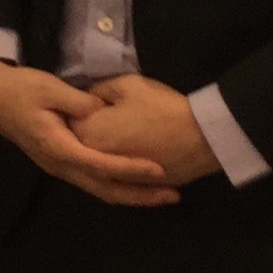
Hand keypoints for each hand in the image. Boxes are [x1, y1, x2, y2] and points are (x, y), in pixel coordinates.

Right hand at [0, 59, 179, 207]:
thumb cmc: (20, 89)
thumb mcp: (50, 89)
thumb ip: (81, 103)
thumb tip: (107, 113)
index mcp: (58, 148)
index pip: (101, 166)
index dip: (132, 169)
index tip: (159, 170)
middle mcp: (60, 166)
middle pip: (105, 189)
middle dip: (140, 195)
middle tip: (173, 195)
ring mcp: (59, 167)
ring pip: (99, 190)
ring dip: (131, 194)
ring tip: (162, 193)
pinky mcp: (60, 162)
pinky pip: (92, 181)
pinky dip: (116, 185)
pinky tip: (134, 182)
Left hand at [71, 75, 221, 186]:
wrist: (202, 137)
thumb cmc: (162, 107)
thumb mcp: (127, 84)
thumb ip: (98, 90)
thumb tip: (88, 99)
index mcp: (89, 134)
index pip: (70, 122)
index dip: (76, 111)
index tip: (83, 102)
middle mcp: (97, 161)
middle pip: (82, 148)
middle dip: (86, 134)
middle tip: (99, 118)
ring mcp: (117, 179)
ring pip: (101, 167)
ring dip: (102, 154)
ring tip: (115, 138)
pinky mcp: (138, 188)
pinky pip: (122, 180)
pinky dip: (121, 170)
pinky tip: (128, 158)